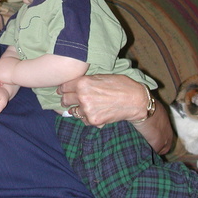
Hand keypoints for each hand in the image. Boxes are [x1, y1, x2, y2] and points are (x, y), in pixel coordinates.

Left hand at [0, 56, 20, 84]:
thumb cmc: (20, 68)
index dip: (0, 71)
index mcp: (3, 60)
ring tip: (1, 83)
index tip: (3, 75)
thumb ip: (12, 66)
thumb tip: (14, 69)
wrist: (19, 70)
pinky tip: (0, 85)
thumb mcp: (15, 64)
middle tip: (1, 80)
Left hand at [58, 74, 173, 153]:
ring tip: (84, 107)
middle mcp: (82, 96)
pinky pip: (83, 120)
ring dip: (77, 109)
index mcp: (83, 82)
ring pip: (73, 111)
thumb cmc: (121, 85)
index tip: (62, 91)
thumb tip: (74, 84)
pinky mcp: (93, 120)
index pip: (63, 87)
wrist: (135, 100)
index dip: (62, 89)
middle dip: (66, 100)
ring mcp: (87, 110)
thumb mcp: (101, 77)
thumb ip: (86, 81)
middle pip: (65, 100)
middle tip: (70, 100)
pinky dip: (86, 118)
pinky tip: (94, 113)